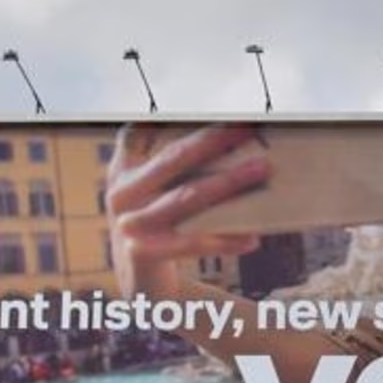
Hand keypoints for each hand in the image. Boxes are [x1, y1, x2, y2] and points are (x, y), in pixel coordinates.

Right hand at [104, 124, 269, 297]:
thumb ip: (153, 154)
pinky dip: (226, 239)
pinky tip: (254, 236)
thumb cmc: (153, 223)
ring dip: (229, 182)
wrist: (138, 283)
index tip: (203, 99)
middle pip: (173, 158)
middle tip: (248, 126)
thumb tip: (200, 124)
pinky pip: (194, 243)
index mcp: (120, 170)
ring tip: (262, 168)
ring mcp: (130, 225)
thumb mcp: (141, 187)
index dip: (171, 113)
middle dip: (213, 139)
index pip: (140, 129)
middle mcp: (120, 194)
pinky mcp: (144, 253)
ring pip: (188, 197)